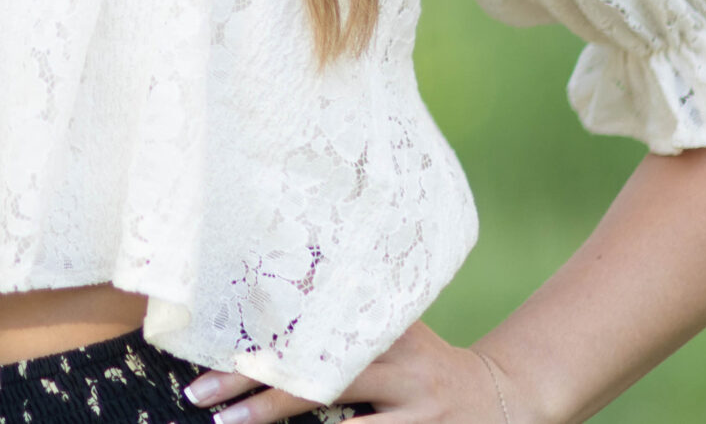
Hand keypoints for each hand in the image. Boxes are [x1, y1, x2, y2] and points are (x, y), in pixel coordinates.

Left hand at [181, 322, 525, 423]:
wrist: (501, 398)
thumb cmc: (424, 361)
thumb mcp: (394, 328)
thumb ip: (347, 319)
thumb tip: (270, 295)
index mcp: (386, 325)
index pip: (319, 327)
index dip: (268, 338)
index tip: (219, 347)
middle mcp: (401, 365)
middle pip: (319, 376)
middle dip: (259, 389)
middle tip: (204, 395)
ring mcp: (416, 410)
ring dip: (281, 423)